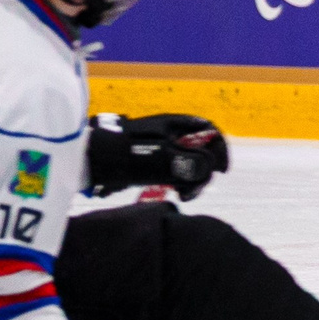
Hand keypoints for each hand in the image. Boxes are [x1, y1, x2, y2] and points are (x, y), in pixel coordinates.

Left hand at [86, 113, 228, 199]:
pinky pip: (175, 171)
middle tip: (194, 190)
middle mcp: (173, 134)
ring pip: (189, 164)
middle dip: (203, 172)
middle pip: (202, 151)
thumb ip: (194, 163)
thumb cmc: (133, 154)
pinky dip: (178, 182)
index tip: (221, 171)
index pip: (210, 131)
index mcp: (178, 125)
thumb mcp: (167, 158)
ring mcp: (163, 147)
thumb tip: (210, 168)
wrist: (97, 159)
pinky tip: (173, 192)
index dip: (220, 150)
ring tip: (183, 195)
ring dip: (191, 181)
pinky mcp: (153, 161)